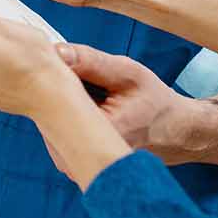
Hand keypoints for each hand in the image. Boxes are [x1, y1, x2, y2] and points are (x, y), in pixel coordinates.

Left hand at [57, 44, 197, 164]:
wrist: (171, 131)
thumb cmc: (153, 101)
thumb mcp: (127, 73)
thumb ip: (90, 62)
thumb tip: (56, 51)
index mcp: (97, 134)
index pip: (51, 101)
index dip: (55, 78)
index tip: (73, 68)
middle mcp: (80, 158)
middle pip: (45, 112)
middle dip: (58, 91)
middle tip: (88, 83)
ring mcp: (71, 166)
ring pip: (47, 122)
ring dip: (61, 104)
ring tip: (91, 96)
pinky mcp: (69, 164)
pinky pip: (53, 132)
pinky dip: (64, 116)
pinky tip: (86, 109)